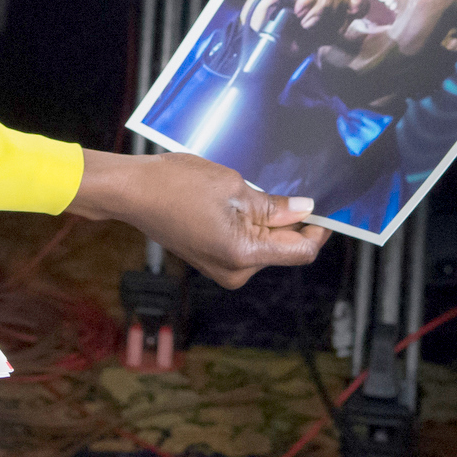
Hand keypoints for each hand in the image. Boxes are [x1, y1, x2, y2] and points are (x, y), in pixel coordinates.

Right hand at [66, 149, 329, 288]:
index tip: (323, 209)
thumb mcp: (234, 187)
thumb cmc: (176, 184)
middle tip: (278, 188)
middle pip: (281, 249)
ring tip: (244, 191)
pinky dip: (247, 226)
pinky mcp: (211, 260)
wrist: (133, 191)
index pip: (299, 251)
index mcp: (243, 255)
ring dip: (264, 222)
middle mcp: (235, 271)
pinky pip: (242, 245)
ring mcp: (221, 269)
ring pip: (262, 246)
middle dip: (287, 222)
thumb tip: (303, 209)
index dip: (316, 230)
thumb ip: (272, 205)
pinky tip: (232, 201)